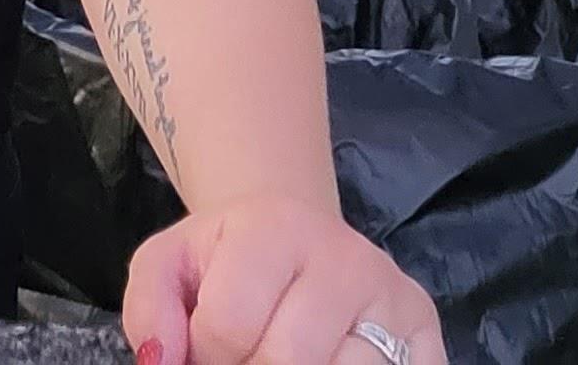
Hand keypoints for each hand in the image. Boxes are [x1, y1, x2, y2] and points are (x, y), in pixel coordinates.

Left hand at [123, 202, 439, 364]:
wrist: (294, 233)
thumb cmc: (226, 257)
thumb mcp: (169, 264)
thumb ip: (150, 309)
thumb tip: (163, 360)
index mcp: (275, 227)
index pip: (230, 326)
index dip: (206, 354)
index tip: (208, 345)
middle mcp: (346, 258)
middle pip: (290, 360)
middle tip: (248, 355)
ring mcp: (395, 299)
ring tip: (286, 356)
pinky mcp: (427, 337)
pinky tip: (326, 361)